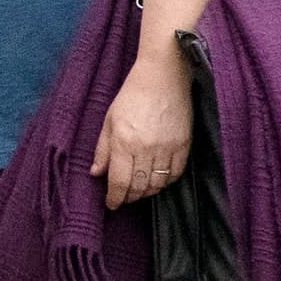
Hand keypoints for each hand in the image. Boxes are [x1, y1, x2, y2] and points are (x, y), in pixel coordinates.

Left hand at [90, 40, 192, 208]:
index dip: (114, 198)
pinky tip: (158, 180)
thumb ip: (102, 149)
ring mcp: (167, 147)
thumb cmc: (132, 95)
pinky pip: (175, 174)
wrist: (164, 76)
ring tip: (139, 190)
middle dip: (129, 197)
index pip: (119, 182)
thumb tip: (96, 173)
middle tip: (123, 198)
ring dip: (147, 192)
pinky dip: (165, 182)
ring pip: (157, 184)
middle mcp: (146, 148)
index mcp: (124, 142)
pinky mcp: (184, 144)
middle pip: (139, 187)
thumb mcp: (109, 120)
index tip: (111, 204)